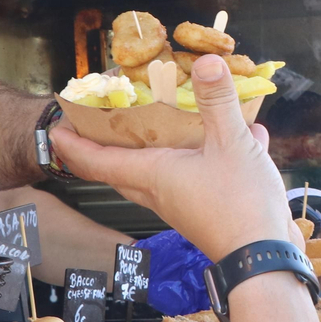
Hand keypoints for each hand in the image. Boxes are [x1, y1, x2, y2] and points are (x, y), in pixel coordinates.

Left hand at [50, 54, 298, 260]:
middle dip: (105, 146)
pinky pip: (196, 176)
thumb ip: (217, 101)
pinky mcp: (208, 210)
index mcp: (153, 174)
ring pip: (156, 173)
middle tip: (99, 122)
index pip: (98, 161)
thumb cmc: (239, 205)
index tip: (56, 131)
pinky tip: (245, 134)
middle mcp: (160, 192)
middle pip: (120, 169)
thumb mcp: (231, 144)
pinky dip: (207, 154)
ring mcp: (183, 204)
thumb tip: (205, 62)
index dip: (74, 146)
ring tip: (160, 121)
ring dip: (152, 149)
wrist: (265, 259)